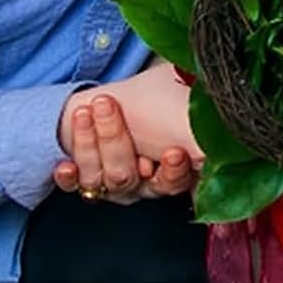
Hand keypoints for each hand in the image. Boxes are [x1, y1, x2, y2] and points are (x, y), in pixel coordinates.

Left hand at [53, 93, 197, 204]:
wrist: (130, 97)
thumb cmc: (165, 95)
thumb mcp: (187, 96)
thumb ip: (202, 111)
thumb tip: (217, 112)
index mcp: (175, 169)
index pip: (177, 180)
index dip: (174, 171)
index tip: (172, 152)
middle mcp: (145, 184)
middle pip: (129, 176)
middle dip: (115, 139)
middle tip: (108, 106)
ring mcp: (116, 185)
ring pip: (101, 178)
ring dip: (89, 144)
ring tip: (85, 112)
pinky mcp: (89, 182)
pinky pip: (77, 187)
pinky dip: (70, 177)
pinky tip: (65, 164)